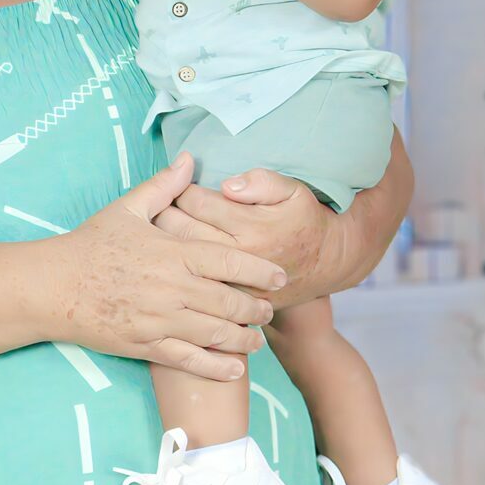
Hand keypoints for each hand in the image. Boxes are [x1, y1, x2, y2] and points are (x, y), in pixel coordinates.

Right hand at [47, 155, 286, 379]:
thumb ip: (164, 187)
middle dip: (256, 308)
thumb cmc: (91, 244)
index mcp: (172, 253)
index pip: (229, 260)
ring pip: (215, 334)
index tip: (279, 276)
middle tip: (270, 309)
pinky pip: (189, 360)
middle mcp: (172, 288)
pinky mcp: (146, 345)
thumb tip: (190, 159)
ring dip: (243, 338)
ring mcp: (160, 320)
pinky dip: (216, 367)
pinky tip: (235, 370)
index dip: (259, 270)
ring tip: (257, 339)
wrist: (53, 286)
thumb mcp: (127, 208)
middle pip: (229, 301)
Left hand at [152, 169, 346, 308]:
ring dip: (163, 242)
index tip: (177, 185)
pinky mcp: (232, 301)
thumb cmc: (304, 221)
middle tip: (158, 205)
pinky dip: (178, 271)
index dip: (179, 188)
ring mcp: (234, 282)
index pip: (196, 202)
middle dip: (163, 213)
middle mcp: (239, 256)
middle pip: (181, 230)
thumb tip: (227, 186)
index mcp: (251, 226)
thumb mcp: (294, 191)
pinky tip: (174, 260)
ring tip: (159, 230)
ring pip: (182, 259)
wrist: (325, 265)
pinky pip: (193, 285)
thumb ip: (261, 182)